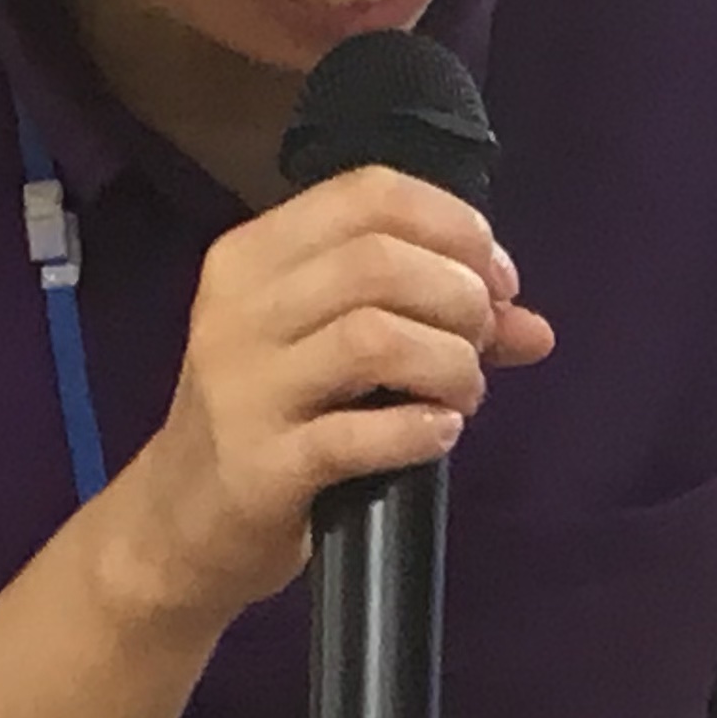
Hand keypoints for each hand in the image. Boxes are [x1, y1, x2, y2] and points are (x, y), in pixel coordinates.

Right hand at [102, 167, 557, 625]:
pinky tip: (438, 433)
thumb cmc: (273, 419)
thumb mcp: (335, 354)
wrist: (181, 523)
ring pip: (374, 336)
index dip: (455, 227)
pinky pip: (359, 434)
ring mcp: (243, 386)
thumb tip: (535, 328)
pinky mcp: (259, 464)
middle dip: (461, 299)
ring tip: (462, 394)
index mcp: (254, 256)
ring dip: (449, 364)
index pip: (369, 194)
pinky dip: (420, 430)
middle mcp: (240, 309)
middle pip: (379, 260)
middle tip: (481, 346)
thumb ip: (432, 323)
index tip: (496, 281)